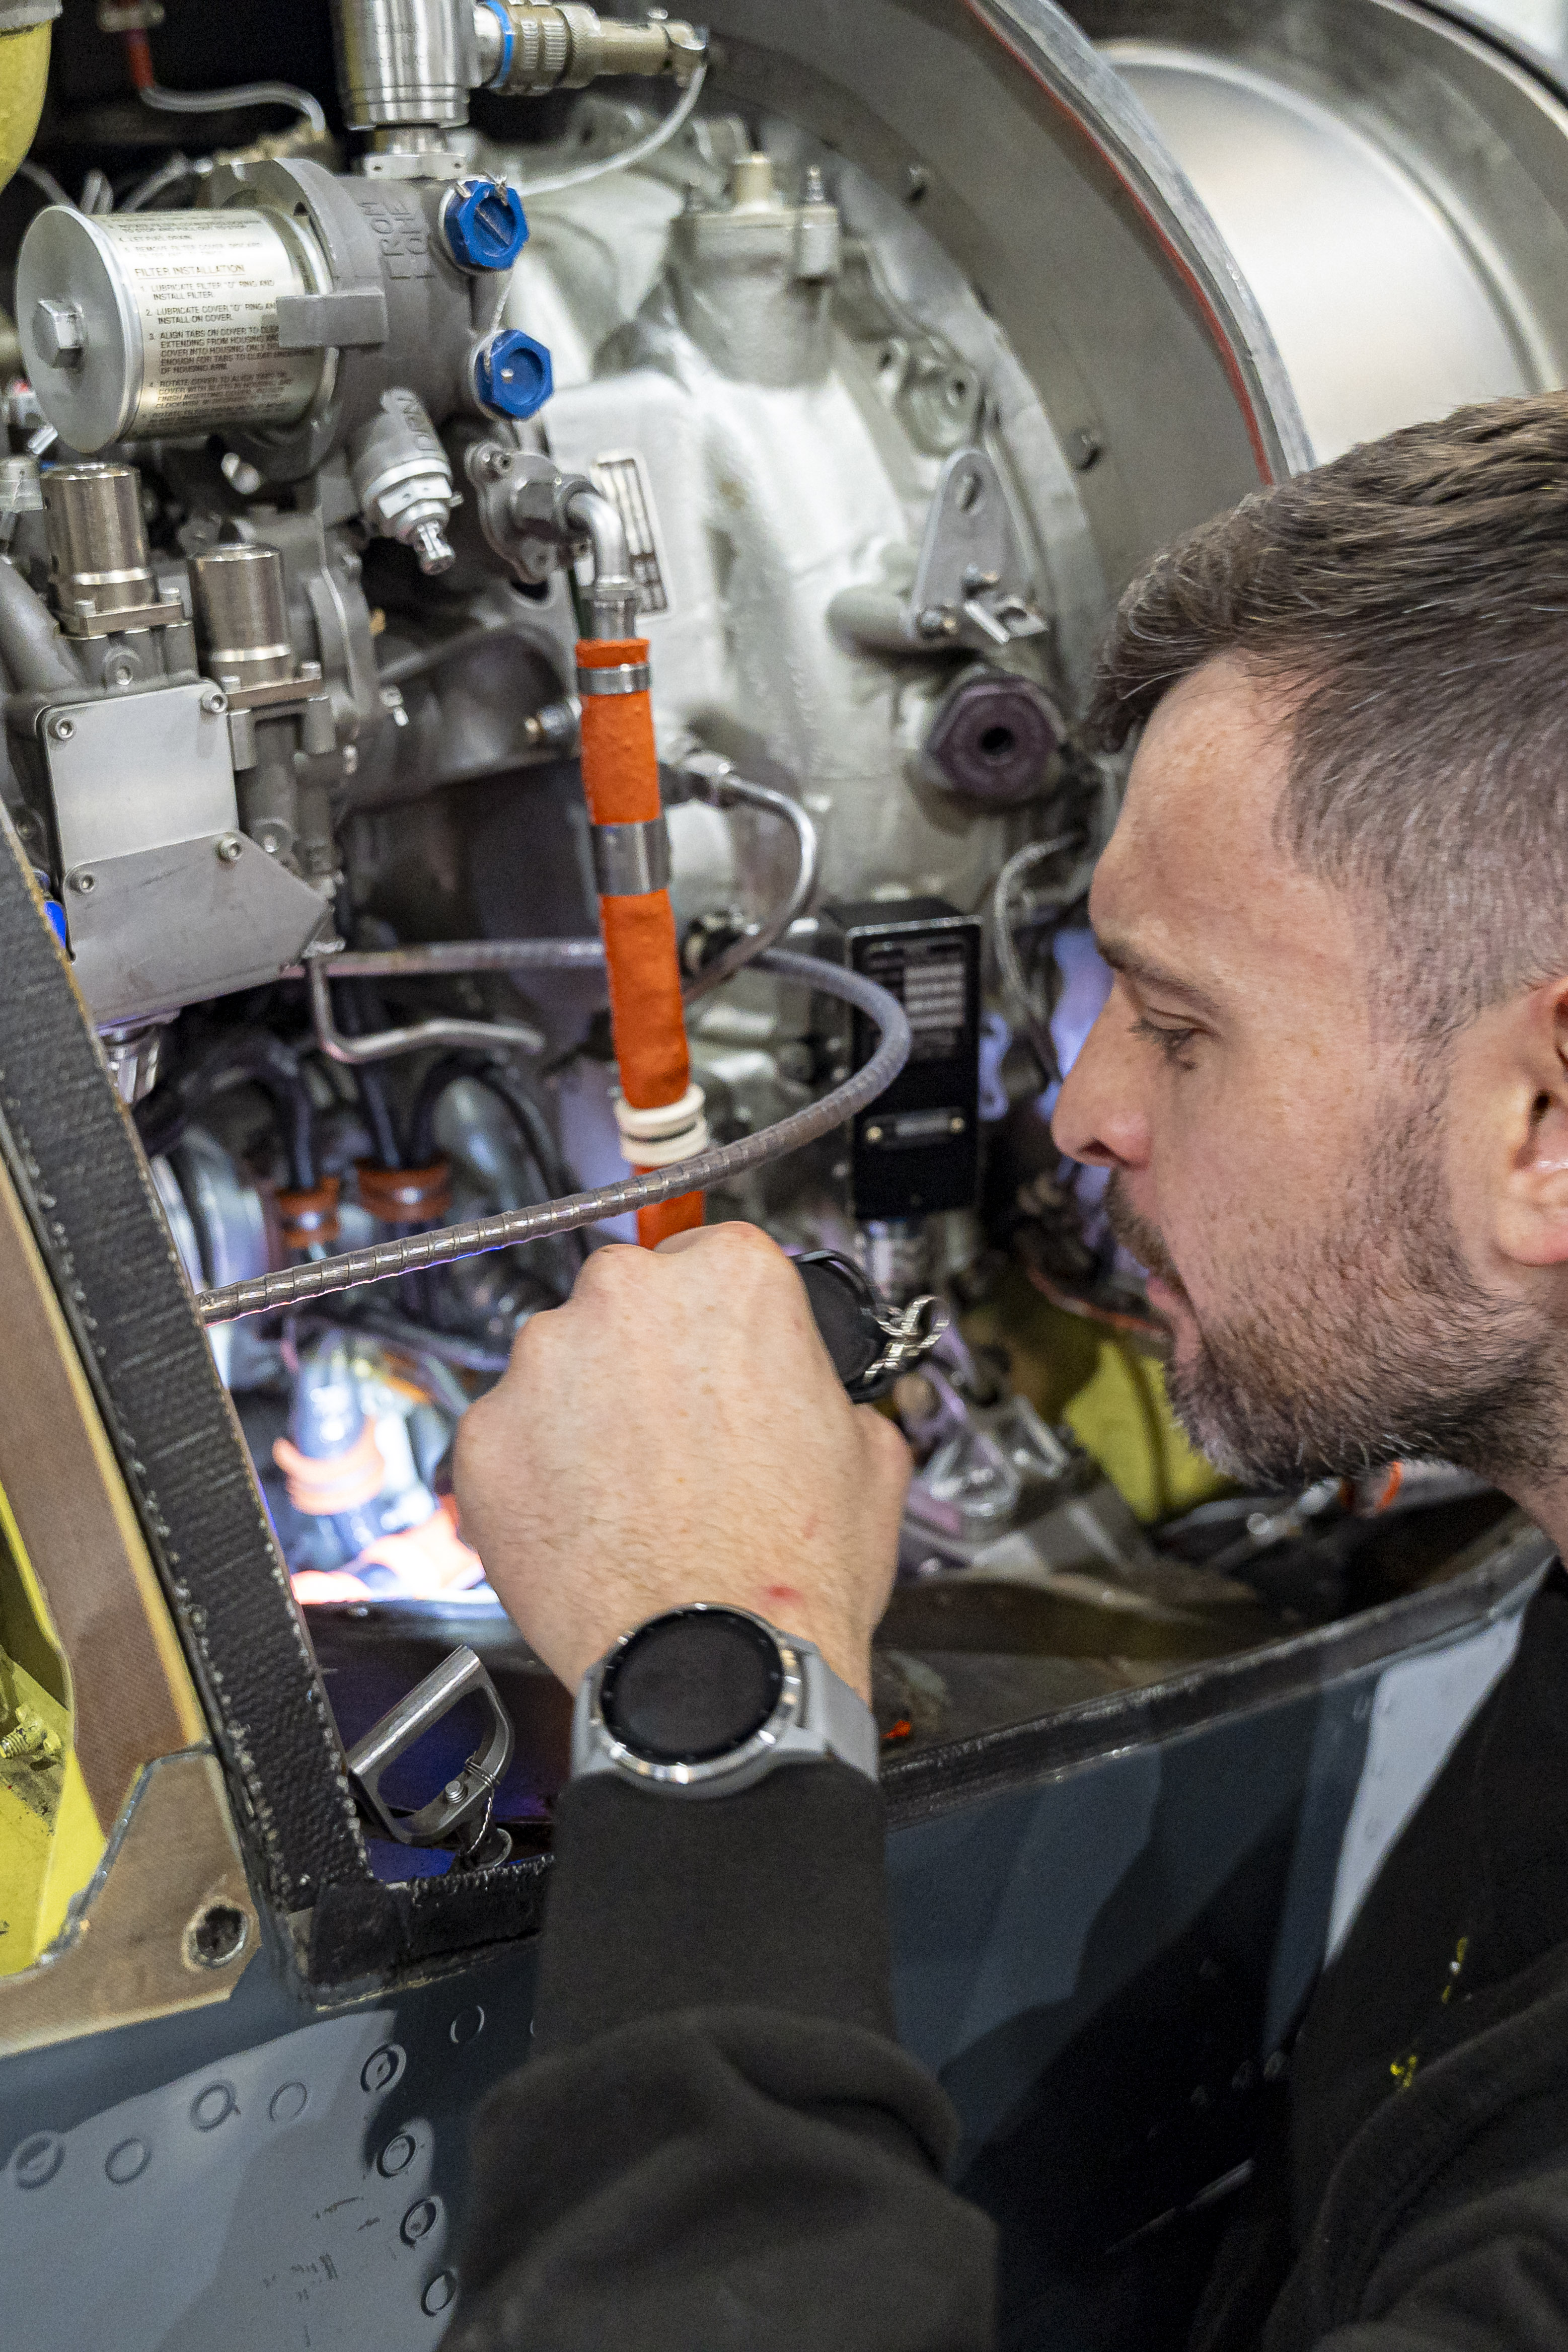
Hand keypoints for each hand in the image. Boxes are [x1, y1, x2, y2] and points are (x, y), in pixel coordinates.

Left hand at [454, 1222, 911, 1699]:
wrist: (715, 1669)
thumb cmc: (789, 1571)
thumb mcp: (869, 1452)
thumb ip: (826, 1392)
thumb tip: (810, 1397)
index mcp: (730, 1278)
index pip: (710, 1255)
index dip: (718, 1321)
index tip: (718, 1359)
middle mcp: (625, 1297)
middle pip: (628, 1302)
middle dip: (646, 1360)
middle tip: (680, 1438)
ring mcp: (543, 1364)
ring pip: (561, 1366)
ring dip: (587, 1413)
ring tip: (635, 1495)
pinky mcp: (485, 1438)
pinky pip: (510, 1436)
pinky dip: (537, 1472)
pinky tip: (588, 1523)